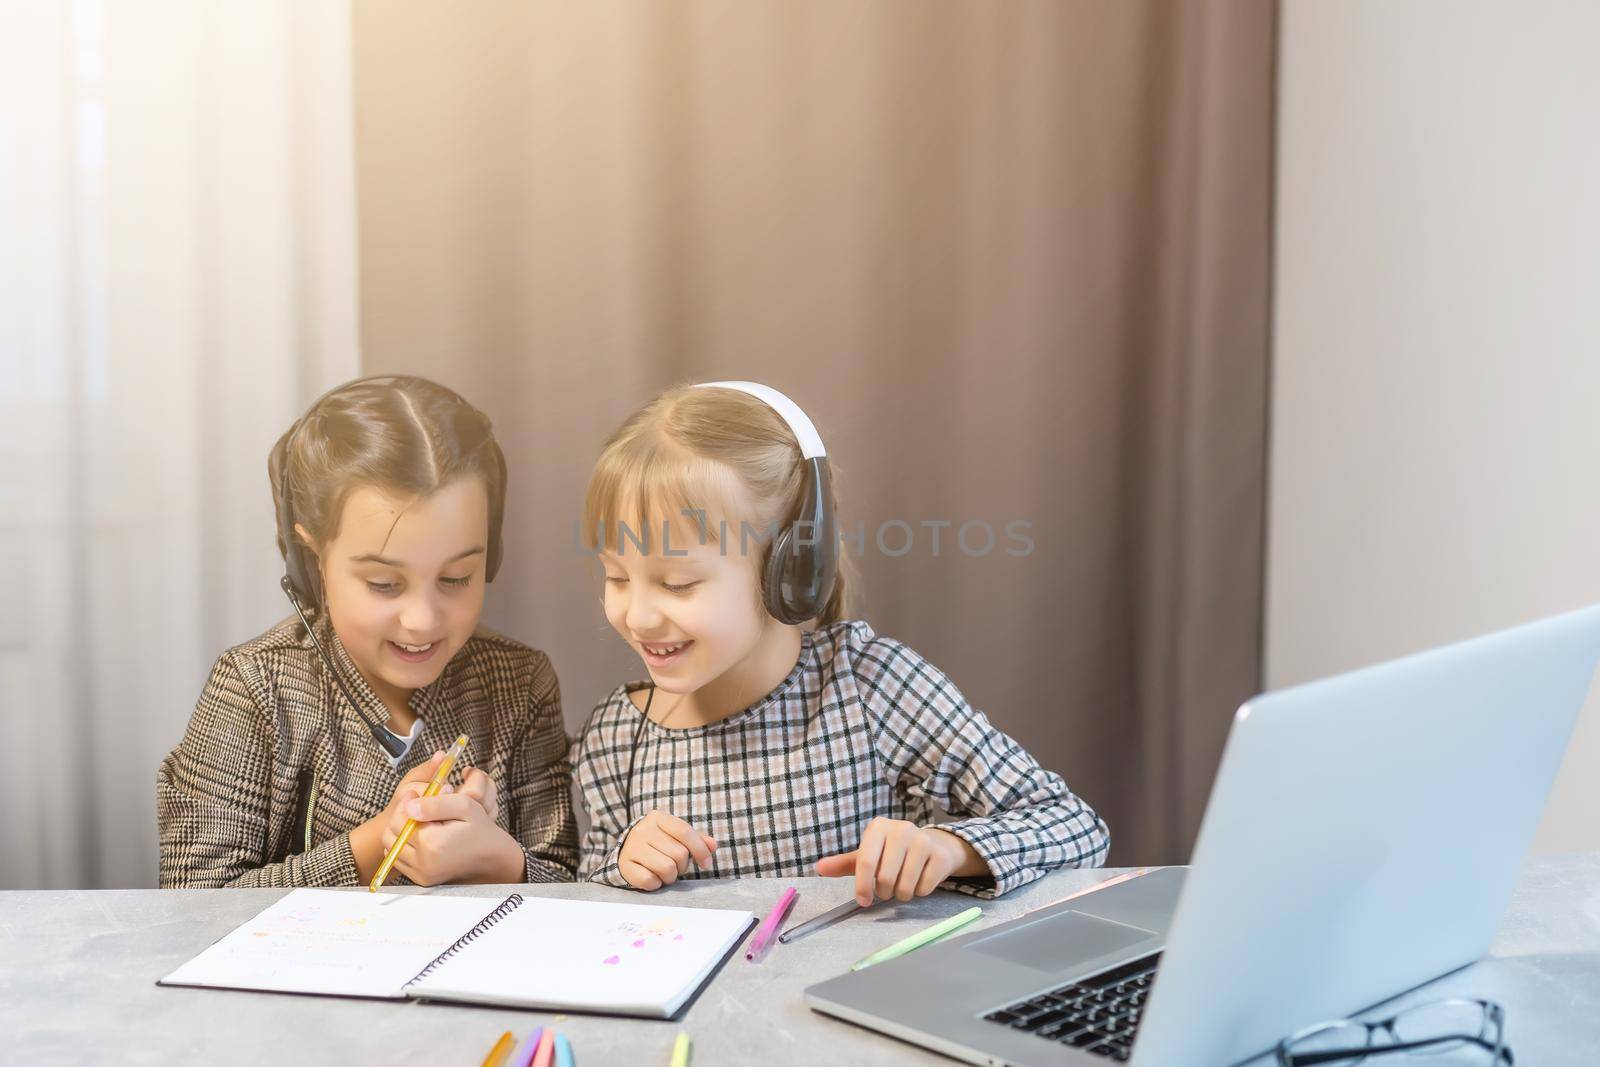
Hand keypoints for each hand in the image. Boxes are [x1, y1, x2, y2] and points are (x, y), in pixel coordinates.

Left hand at [351, 750, 474, 881]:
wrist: (492, 858)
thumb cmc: (480, 830)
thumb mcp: (464, 806)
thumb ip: (435, 803)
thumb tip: (409, 805)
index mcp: (432, 842)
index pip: (399, 819)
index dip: (406, 803)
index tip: (416, 795)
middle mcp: (423, 862)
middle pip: (391, 833)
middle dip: (401, 818)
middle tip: (418, 809)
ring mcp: (421, 874)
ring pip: (391, 847)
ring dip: (400, 833)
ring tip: (420, 824)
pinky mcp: (422, 880)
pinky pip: (399, 860)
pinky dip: (404, 847)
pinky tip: (421, 838)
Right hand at [617, 810, 717, 889]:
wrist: (627, 851)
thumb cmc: (658, 844)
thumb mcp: (676, 836)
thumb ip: (696, 840)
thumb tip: (712, 845)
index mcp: (657, 818)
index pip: (685, 831)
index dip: (700, 849)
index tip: (706, 863)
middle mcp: (643, 830)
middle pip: (678, 853)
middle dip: (683, 866)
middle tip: (676, 867)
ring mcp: (632, 847)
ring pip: (666, 868)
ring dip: (671, 877)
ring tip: (665, 873)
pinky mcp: (625, 865)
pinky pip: (650, 880)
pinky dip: (656, 884)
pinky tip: (653, 877)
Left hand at [815, 817, 987, 904]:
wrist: (934, 844)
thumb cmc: (893, 852)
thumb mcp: (868, 854)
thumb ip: (843, 863)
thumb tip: (818, 868)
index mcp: (879, 827)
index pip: (865, 862)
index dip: (862, 886)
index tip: (863, 901)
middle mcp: (902, 829)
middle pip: (885, 879)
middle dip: (884, 892)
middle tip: (887, 888)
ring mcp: (923, 841)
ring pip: (905, 887)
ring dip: (902, 894)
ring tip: (903, 884)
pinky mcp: (940, 855)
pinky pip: (924, 888)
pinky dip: (919, 892)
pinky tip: (920, 879)